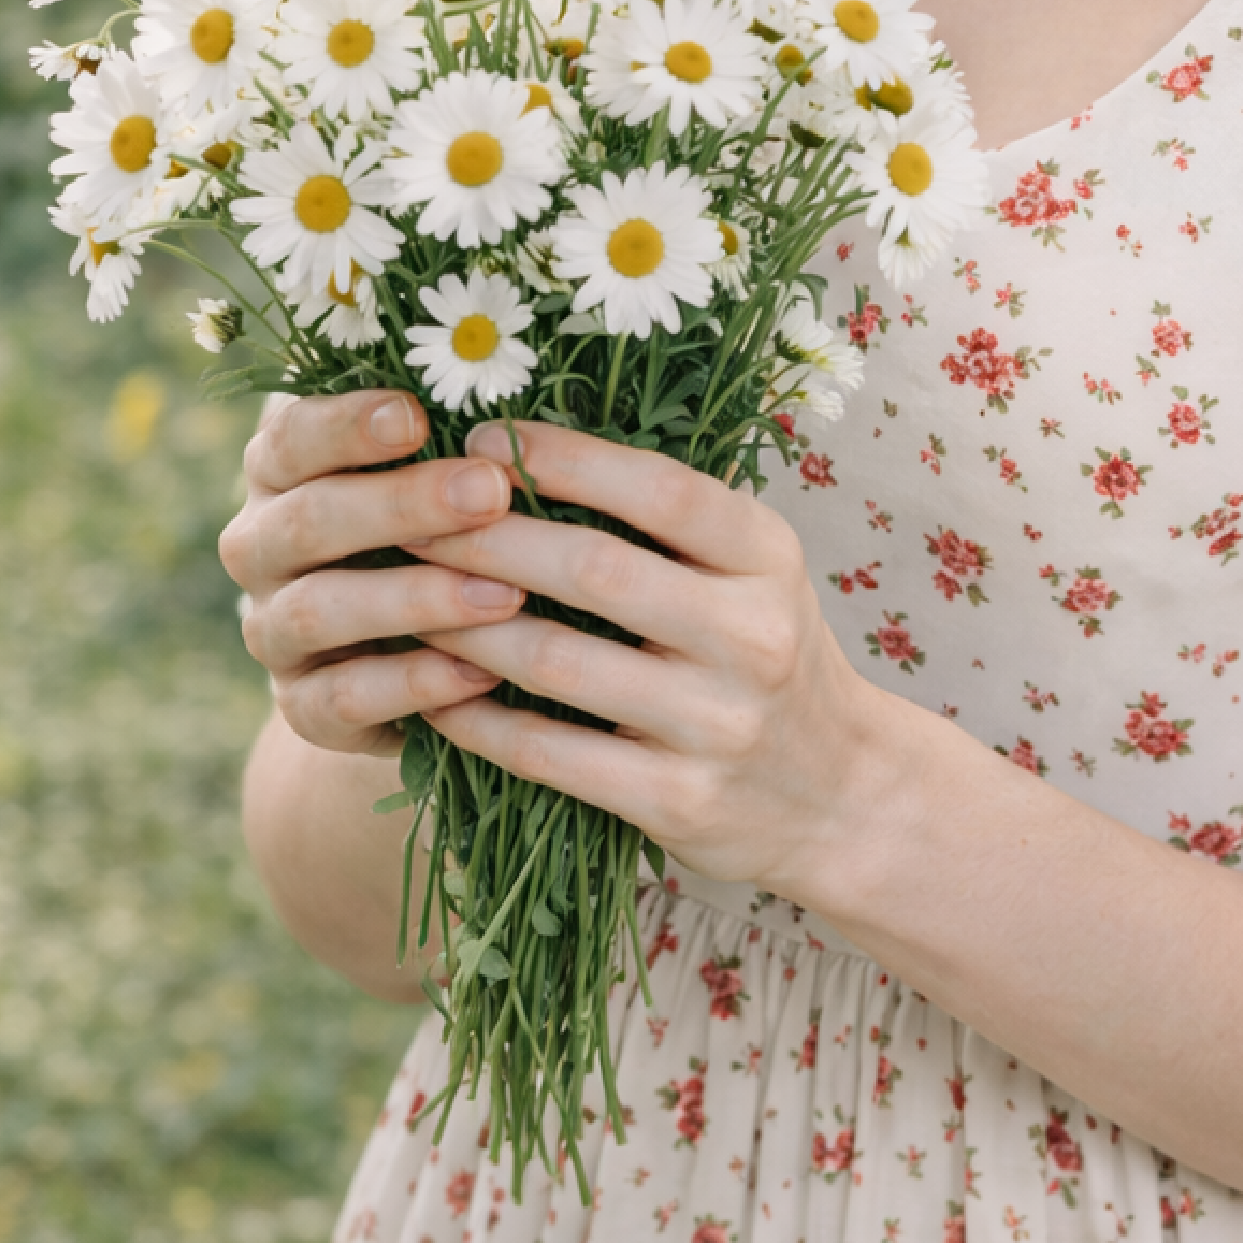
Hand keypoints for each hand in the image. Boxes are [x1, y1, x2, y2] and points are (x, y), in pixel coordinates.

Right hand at [217, 389, 525, 752]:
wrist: (400, 660)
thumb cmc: (431, 532)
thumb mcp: (429, 476)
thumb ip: (446, 437)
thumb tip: (505, 382)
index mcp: (279, 473)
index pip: (292, 437)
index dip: (348, 425)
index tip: (417, 416)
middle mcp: (260, 548)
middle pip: (308, 519)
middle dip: (402, 504)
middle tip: (490, 492)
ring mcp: (272, 631)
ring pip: (318, 610)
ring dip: (415, 599)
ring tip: (505, 594)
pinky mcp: (301, 706)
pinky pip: (344, 699)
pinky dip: (414, 684)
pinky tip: (482, 670)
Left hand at [407, 419, 900, 900]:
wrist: (840, 797)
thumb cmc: (767, 655)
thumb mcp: (753, 572)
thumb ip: (668, 521)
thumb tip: (522, 451)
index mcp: (768, 557)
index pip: (659, 488)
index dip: (562, 458)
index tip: (479, 440)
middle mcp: (752, 636)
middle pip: (593, 568)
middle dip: (485, 537)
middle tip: (409, 517)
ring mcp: (716, 725)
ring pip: (556, 661)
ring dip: (462, 625)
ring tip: (402, 597)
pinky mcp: (677, 802)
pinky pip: (550, 753)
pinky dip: (478, 719)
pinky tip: (431, 694)